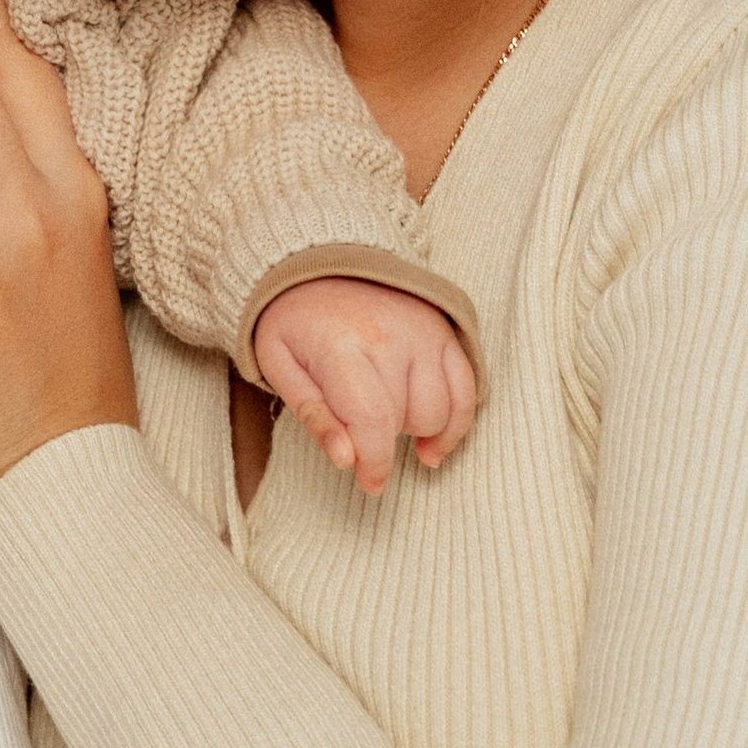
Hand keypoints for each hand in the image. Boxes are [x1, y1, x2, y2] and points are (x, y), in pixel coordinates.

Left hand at [252, 276, 478, 492]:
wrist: (320, 262)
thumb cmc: (295, 321)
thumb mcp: (279, 365)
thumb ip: (314, 416)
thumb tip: (347, 461)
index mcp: (342, 348)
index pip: (372, 420)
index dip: (375, 463)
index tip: (370, 484)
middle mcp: (391, 338)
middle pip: (406, 420)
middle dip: (383, 440)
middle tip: (358, 430)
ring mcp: (425, 333)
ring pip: (440, 411)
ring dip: (417, 430)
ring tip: (388, 423)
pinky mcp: (445, 332)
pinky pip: (468, 389)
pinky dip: (457, 422)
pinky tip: (435, 441)